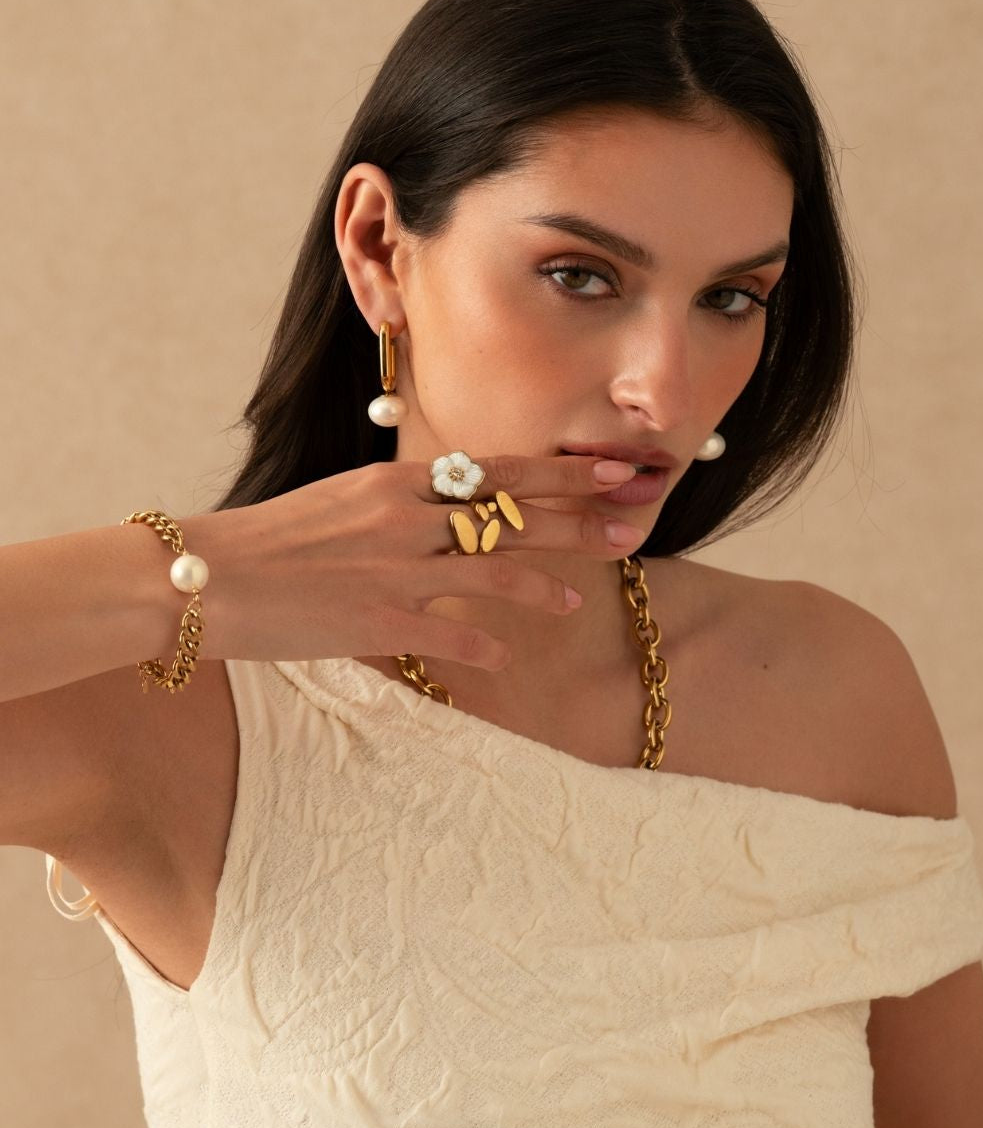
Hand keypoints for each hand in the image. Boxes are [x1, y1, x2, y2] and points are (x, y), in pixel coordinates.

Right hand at [183, 453, 640, 669]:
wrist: (205, 575)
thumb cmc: (272, 540)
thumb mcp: (343, 502)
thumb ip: (401, 506)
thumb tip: (448, 510)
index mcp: (397, 482)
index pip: (498, 471)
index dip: (562, 473)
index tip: (614, 471)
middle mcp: (405, 517)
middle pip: (511, 515)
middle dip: (578, 521)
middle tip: (632, 526)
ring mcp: (394, 568)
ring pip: (492, 570)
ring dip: (541, 584)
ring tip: (575, 598)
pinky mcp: (375, 620)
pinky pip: (448, 633)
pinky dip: (483, 645)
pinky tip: (505, 656)